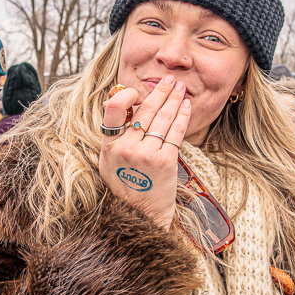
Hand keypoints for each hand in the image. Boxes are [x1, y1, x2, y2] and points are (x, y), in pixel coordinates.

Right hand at [99, 75, 190, 228]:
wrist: (140, 214)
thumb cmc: (125, 185)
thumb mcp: (108, 161)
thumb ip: (113, 136)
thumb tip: (118, 103)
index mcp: (109, 146)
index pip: (113, 109)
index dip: (126, 95)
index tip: (138, 91)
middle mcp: (126, 148)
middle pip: (146, 110)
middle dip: (161, 91)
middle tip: (170, 80)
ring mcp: (146, 155)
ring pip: (163, 118)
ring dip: (174, 99)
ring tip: (180, 88)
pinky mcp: (165, 161)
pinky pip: (176, 132)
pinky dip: (182, 116)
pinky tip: (186, 106)